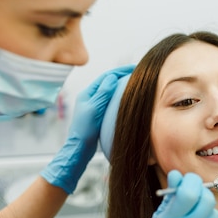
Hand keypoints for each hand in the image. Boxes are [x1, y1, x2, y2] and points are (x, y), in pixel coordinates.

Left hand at [40, 65, 133, 192]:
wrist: (79, 150)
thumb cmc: (84, 130)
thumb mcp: (94, 109)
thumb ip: (103, 93)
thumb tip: (112, 77)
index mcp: (87, 93)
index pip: (106, 77)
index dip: (120, 71)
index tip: (135, 68)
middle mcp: (90, 98)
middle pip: (109, 83)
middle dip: (122, 76)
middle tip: (137, 74)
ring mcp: (94, 107)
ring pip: (110, 93)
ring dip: (122, 87)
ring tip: (135, 86)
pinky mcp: (98, 116)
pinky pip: (111, 103)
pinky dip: (120, 99)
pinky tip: (129, 103)